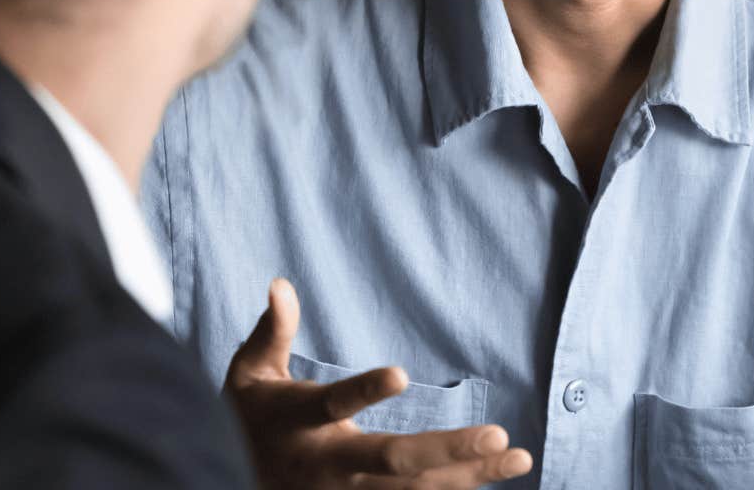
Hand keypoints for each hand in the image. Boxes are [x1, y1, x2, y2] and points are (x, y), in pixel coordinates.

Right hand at [225, 278, 533, 488]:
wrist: (235, 482)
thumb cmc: (253, 416)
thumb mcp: (248, 373)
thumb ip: (271, 331)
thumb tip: (281, 283)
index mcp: (297, 423)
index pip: (331, 404)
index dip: (363, 391)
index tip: (400, 372)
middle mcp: (327, 465)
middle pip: (391, 462)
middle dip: (446, 450)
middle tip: (496, 434)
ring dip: (470, 476)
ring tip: (517, 455)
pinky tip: (496, 475)